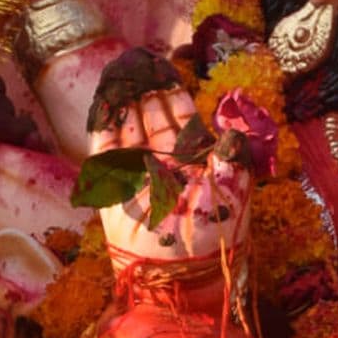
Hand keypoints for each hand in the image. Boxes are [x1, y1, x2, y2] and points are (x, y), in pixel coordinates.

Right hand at [90, 49, 250, 264]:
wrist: (180, 275)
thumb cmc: (212, 236)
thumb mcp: (231, 190)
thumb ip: (231, 154)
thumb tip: (232, 127)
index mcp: (197, 165)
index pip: (182, 121)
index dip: (173, 95)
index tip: (165, 69)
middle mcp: (167, 167)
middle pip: (152, 120)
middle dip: (146, 91)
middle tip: (137, 62)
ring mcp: (140, 176)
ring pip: (129, 130)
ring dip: (125, 101)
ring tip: (121, 72)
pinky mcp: (114, 189)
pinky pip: (107, 151)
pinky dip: (105, 125)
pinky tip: (106, 100)